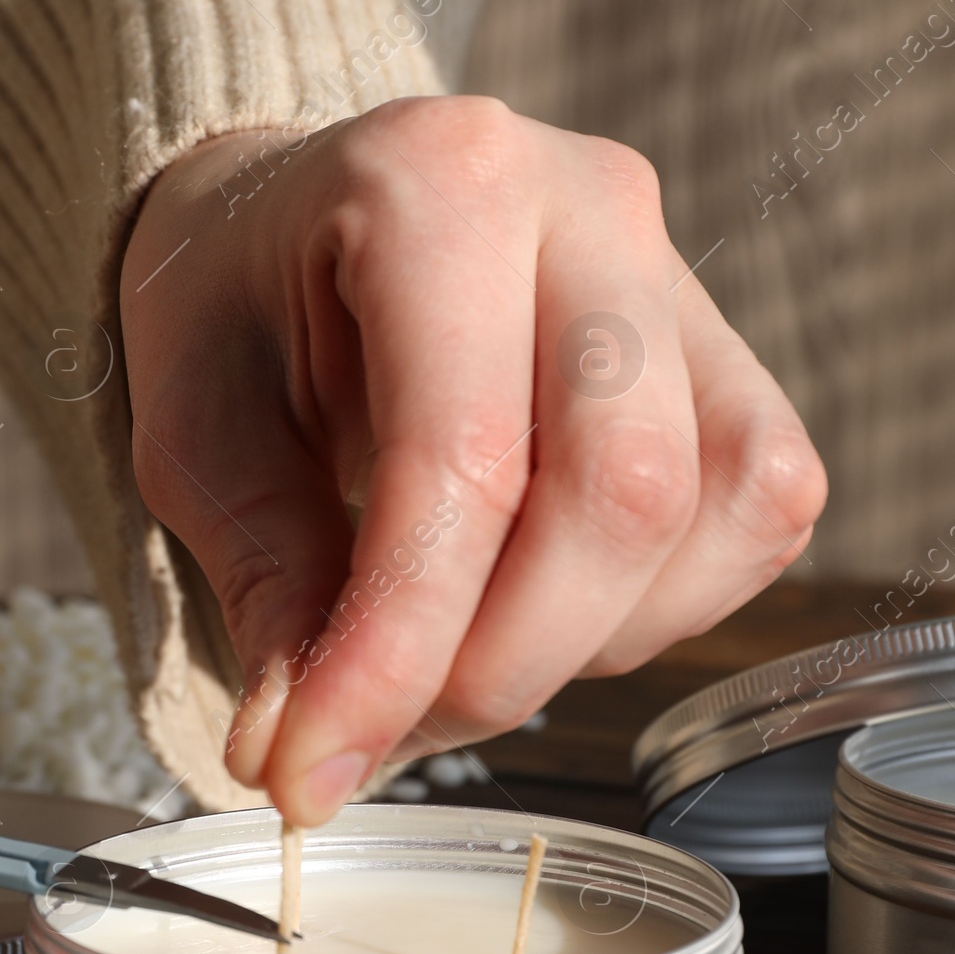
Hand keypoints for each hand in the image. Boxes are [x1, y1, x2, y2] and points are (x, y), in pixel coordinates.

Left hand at [122, 97, 826, 824]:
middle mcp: (589, 205)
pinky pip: (756, 513)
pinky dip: (658, 608)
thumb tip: (303, 746)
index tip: (315, 769)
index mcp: (438, 184)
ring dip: (586, 640)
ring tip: (454, 648)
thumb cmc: (240, 302)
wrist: (295, 218)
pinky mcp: (730, 353)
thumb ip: (265, 577)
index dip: (398, 650)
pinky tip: (545, 602)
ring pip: (717, 510)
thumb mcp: (197, 431)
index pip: (463, 461)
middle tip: (382, 727)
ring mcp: (679, 275)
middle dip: (502, 663)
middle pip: (624, 492)